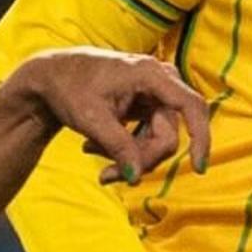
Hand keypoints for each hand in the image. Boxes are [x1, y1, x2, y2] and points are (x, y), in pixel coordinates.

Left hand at [5, 49, 212, 181]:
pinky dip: (124, 148)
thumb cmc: (69, 88)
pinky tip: (94, 147)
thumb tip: (136, 177)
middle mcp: (159, 81)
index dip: (201, 137)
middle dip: (139, 159)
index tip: (199, 167)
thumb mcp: (91, 120)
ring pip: (157, 140)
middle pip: (167, 135)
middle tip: (104, 176)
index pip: (190, 106)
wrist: (51, 76)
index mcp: (150, 74)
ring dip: (128, 156)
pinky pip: (147, 137)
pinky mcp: (146, 106)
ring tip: (90, 153)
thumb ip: (117, 147)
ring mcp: (154, 94)